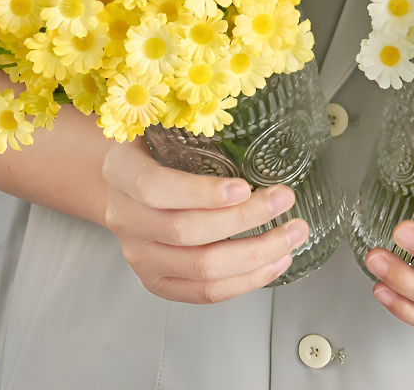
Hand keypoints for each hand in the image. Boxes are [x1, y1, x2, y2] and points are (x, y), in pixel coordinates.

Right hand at [102, 137, 308, 303]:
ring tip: (292, 234)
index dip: (201, 192)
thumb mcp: (163, 128)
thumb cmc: (156, 151)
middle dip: (245, 219)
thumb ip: (194, 127)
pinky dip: (244, 281)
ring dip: (256, 254)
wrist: (126, 185)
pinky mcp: (157, 281)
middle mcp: (125, 218)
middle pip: (186, 231)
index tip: (243, 186)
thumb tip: (254, 120)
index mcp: (121, 173)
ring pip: (201, 267)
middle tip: (284, 200)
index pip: (155, 188)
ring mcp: (139, 256)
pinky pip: (203, 292)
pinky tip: (275, 262)